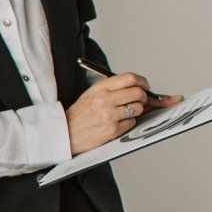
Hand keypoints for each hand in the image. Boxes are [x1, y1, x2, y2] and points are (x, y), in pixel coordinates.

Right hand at [66, 74, 181, 154]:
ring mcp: (109, 115)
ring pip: (138, 108)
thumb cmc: (80, 115)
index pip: (130, 78)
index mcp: (100, 88)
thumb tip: (138, 86)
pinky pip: (132, 123)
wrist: (65, 133)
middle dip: (143, 97)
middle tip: (139, 100)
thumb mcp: (92, 94)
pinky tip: (117, 123)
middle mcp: (105, 100)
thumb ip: (112, 88)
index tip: (145, 85)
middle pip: (138, 93)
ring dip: (136, 111)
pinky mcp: (112, 130)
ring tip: (124, 113)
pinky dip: (128, 123)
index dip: (142, 81)